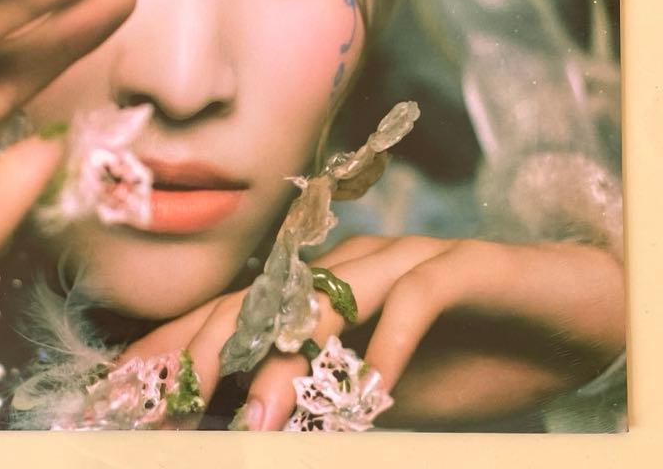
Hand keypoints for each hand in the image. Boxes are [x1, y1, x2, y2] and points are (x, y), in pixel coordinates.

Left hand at [121, 235, 624, 429]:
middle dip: (209, 350)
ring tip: (262, 419)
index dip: (178, 350)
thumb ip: (317, 400)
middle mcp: (349, 266)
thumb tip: (245, 425)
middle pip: (264, 301)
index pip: (234, 317)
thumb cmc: (466, 354)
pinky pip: (416, 299)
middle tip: (165, 404)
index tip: (124, 394)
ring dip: (293, 359)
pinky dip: (391, 346)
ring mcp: (401, 259)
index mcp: (321, 291)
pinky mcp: (458, 266)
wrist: (561, 313)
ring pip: (331, 299)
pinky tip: (373, 392)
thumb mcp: (377, 393)